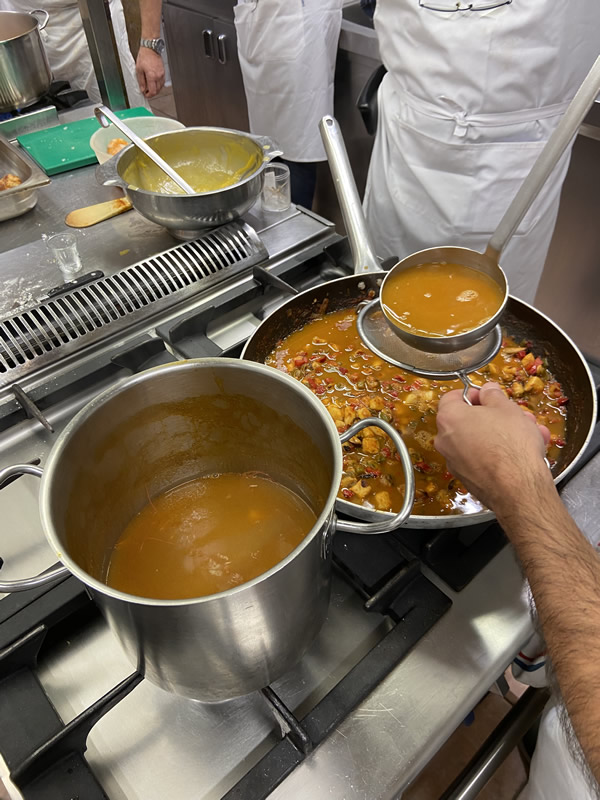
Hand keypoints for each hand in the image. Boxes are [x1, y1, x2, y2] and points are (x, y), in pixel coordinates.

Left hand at [136, 48, 164, 98]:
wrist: (151, 48)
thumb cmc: (144, 56)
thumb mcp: (139, 69)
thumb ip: (141, 81)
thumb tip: (142, 89)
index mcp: (152, 76)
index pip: (153, 91)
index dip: (149, 95)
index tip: (146, 95)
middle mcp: (158, 76)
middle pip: (157, 90)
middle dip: (152, 93)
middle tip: (147, 92)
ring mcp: (162, 74)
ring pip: (161, 87)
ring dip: (156, 89)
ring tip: (150, 87)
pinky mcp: (163, 72)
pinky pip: (162, 82)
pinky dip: (158, 84)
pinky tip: (154, 82)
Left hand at [434, 382, 551, 511]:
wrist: (518, 489)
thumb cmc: (510, 445)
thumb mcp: (506, 408)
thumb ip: (493, 395)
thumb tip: (488, 391)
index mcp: (449, 418)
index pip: (452, 397)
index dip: (473, 394)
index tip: (489, 396)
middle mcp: (445, 441)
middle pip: (468, 421)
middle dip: (495, 416)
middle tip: (515, 416)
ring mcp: (455, 462)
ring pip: (479, 440)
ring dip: (503, 434)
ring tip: (530, 433)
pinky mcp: (468, 479)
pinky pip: (483, 458)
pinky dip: (500, 453)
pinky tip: (524, 453)